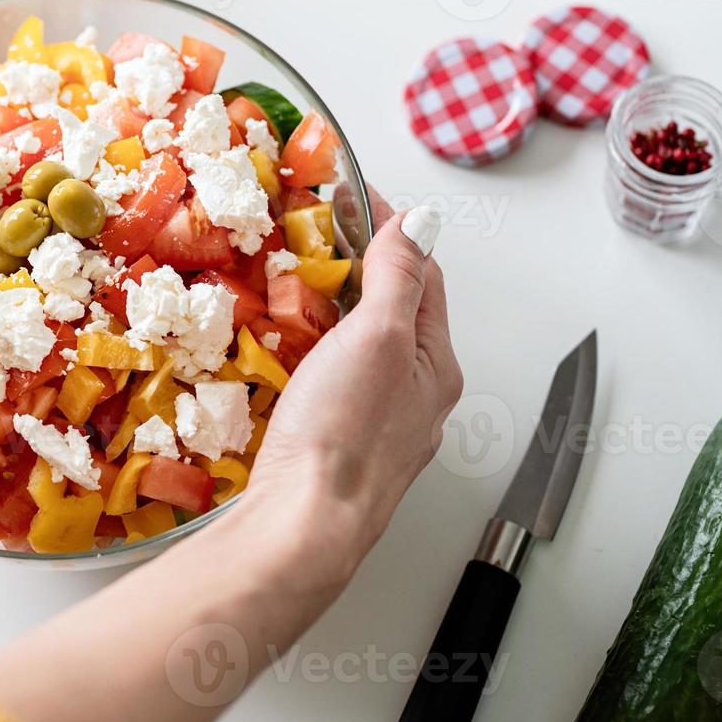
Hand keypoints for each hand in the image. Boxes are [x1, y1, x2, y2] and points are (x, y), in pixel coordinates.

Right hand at [255, 190, 463, 554]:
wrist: (302, 526)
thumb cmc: (343, 434)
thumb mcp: (376, 337)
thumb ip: (397, 277)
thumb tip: (421, 222)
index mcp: (436, 366)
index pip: (422, 275)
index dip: (389, 227)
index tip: (349, 195)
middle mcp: (415, 397)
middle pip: (393, 312)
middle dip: (360, 268)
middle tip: (316, 232)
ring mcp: (377, 426)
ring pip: (361, 349)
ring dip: (333, 310)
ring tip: (295, 281)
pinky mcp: (336, 447)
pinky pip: (332, 381)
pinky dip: (312, 351)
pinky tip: (285, 351)